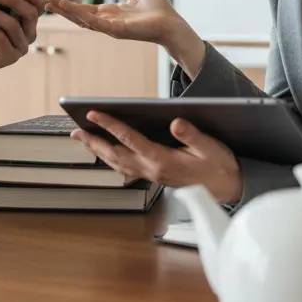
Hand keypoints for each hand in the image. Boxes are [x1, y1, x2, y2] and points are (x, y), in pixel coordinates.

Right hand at [45, 0, 206, 74]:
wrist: (172, 24)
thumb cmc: (159, 12)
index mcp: (110, 14)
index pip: (84, 9)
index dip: (69, 4)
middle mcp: (107, 22)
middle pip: (79, 15)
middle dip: (62, 8)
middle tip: (43, 0)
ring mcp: (111, 27)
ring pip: (83, 19)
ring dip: (67, 12)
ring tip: (51, 3)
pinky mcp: (118, 30)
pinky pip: (96, 23)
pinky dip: (82, 16)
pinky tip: (70, 9)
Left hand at [71, 111, 243, 204]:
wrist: (227, 188)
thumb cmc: (218, 166)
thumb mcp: (210, 146)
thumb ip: (192, 134)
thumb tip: (175, 122)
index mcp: (162, 160)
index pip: (130, 139)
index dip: (110, 125)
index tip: (94, 114)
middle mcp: (152, 170)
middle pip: (115, 154)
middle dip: (93, 142)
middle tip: (74, 131)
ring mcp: (152, 176)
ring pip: (117, 164)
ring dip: (98, 151)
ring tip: (83, 140)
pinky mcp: (155, 177)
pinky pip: (126, 169)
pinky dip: (111, 159)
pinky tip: (106, 153)